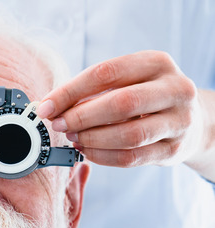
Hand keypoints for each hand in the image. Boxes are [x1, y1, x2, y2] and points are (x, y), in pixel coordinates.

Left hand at [36, 51, 214, 179]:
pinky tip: (87, 151)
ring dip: (91, 139)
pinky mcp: (174, 150)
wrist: (190, 119)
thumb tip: (49, 107)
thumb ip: (91, 91)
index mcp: (157, 63)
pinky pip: (131, 157)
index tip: (45, 107)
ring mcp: (179, 121)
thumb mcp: (126, 82)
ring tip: (73, 138)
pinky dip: (102, 156)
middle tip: (58, 125)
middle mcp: (175, 89)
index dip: (70, 92)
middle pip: (120, 104)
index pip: (105, 73)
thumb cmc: (145, 97)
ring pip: (128, 135)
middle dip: (80, 117)